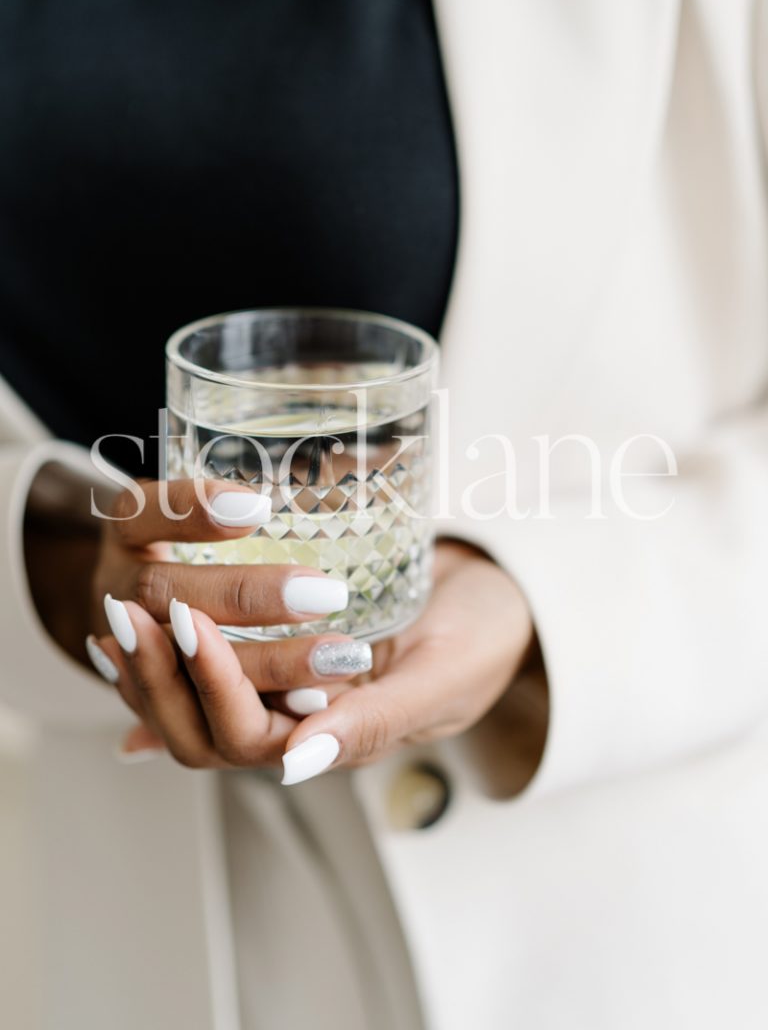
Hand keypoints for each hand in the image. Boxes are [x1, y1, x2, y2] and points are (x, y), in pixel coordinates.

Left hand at [86, 533, 533, 782]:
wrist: (499, 598)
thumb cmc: (483, 638)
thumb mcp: (440, 677)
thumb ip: (375, 722)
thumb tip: (296, 763)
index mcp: (336, 741)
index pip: (247, 732)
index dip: (210, 682)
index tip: (191, 616)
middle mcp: (301, 724)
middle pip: (203, 729)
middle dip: (160, 675)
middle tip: (130, 609)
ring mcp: (288, 693)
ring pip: (195, 704)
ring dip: (153, 665)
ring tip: (119, 611)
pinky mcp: (284, 657)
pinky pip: (211, 669)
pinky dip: (168, 653)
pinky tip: (133, 635)